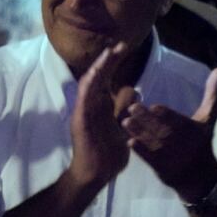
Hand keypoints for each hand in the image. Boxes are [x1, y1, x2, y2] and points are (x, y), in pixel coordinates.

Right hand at [67, 42, 136, 190]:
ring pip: (90, 84)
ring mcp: (85, 110)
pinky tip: (94, 74)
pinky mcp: (81, 119)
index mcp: (103, 105)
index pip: (108, 78)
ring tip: (109, 54)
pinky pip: (83, 99)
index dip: (114, 62)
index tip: (123, 47)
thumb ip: (127, 109)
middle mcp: (92, 104)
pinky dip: (88, 85)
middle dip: (109, 60)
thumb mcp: (124, 127)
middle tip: (120, 45)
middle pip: (99, 76)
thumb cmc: (110, 153)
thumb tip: (135, 89)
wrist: (96, 172)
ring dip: (99, 68)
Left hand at [123, 67, 216, 201]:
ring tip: (125, 121)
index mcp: (191, 129)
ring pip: (150, 140)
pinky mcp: (160, 166)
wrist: (200, 177)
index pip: (176, 119)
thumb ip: (212, 94)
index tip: (153, 106)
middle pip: (160, 128)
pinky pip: (146, 156)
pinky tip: (130, 140)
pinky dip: (138, 149)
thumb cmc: (201, 142)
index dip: (164, 113)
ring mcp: (169, 155)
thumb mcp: (208, 119)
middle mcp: (180, 142)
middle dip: (145, 118)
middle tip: (132, 108)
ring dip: (137, 131)